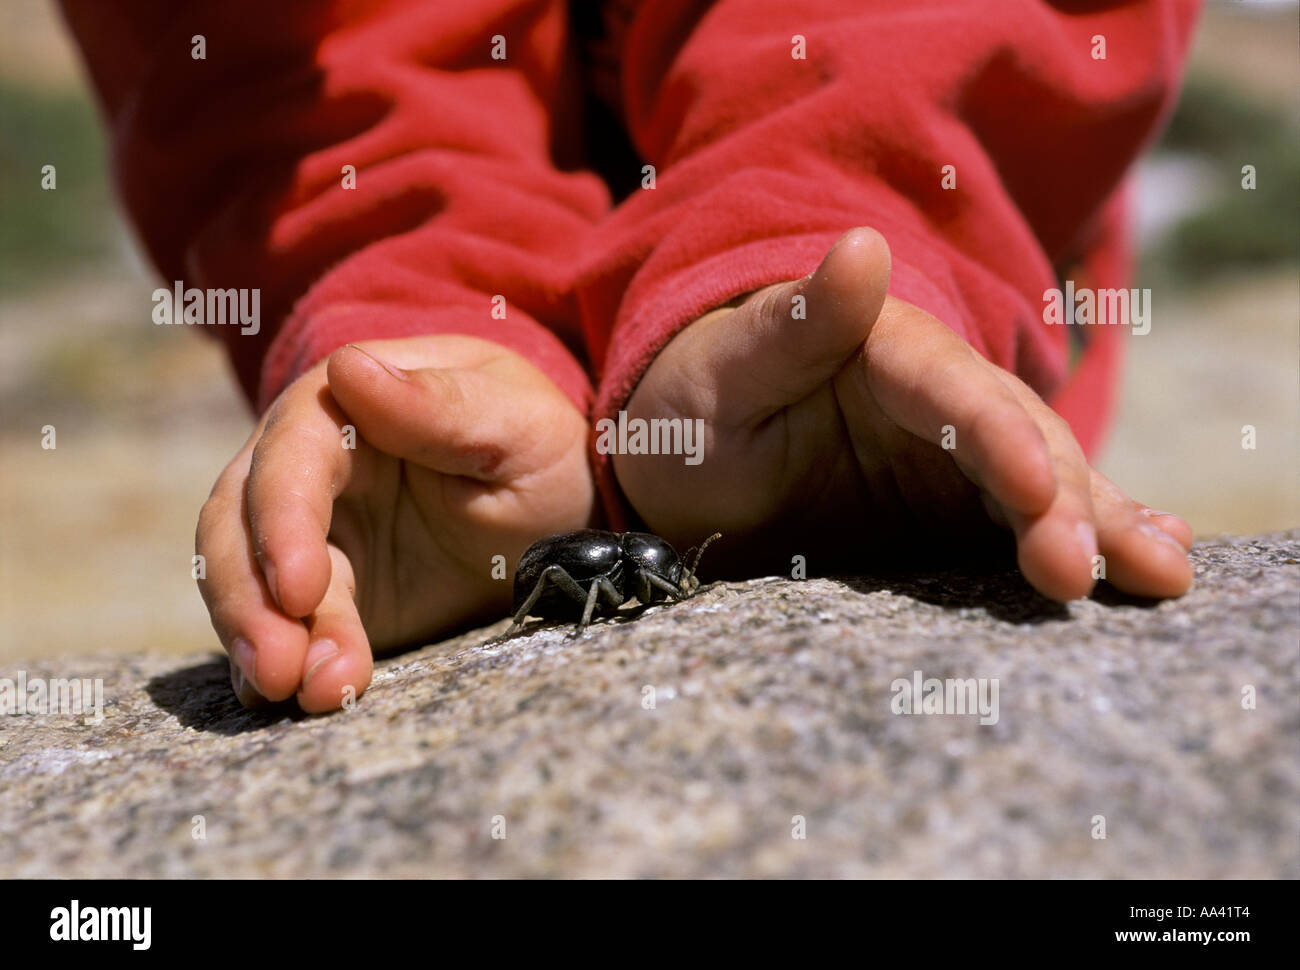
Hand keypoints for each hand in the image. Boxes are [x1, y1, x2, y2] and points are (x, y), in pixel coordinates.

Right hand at [196, 335, 593, 712]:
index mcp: (350, 403)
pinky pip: (280, 629)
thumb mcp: (517, 425)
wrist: (562, 513)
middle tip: (280, 668)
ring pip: (246, 581)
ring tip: (317, 693)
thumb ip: (442, 406)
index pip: (290, 454)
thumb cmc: (541, 450)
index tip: (300, 590)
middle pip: (239, 520)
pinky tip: (306, 697)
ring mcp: (310, 534)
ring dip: (263, 640)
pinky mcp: (323, 597)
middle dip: (248, 598)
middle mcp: (310, 465)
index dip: (282, 520)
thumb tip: (349, 368)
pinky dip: (281, 667)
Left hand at [612, 228, 1191, 599]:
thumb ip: (788, 326)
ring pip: (1044, 485)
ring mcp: (957, 457)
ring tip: (1166, 571)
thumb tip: (860, 248)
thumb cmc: (693, 407)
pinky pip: (1031, 526)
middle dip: (1061, 502)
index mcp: (884, 349)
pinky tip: (1158, 560)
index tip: (1032, 489)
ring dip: (1104, 527)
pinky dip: (1097, 539)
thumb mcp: (719, 370)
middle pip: (1015, 441)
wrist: (689, 465)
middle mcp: (938, 398)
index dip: (995, 438)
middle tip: (1088, 569)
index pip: (949, 390)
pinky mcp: (959, 510)